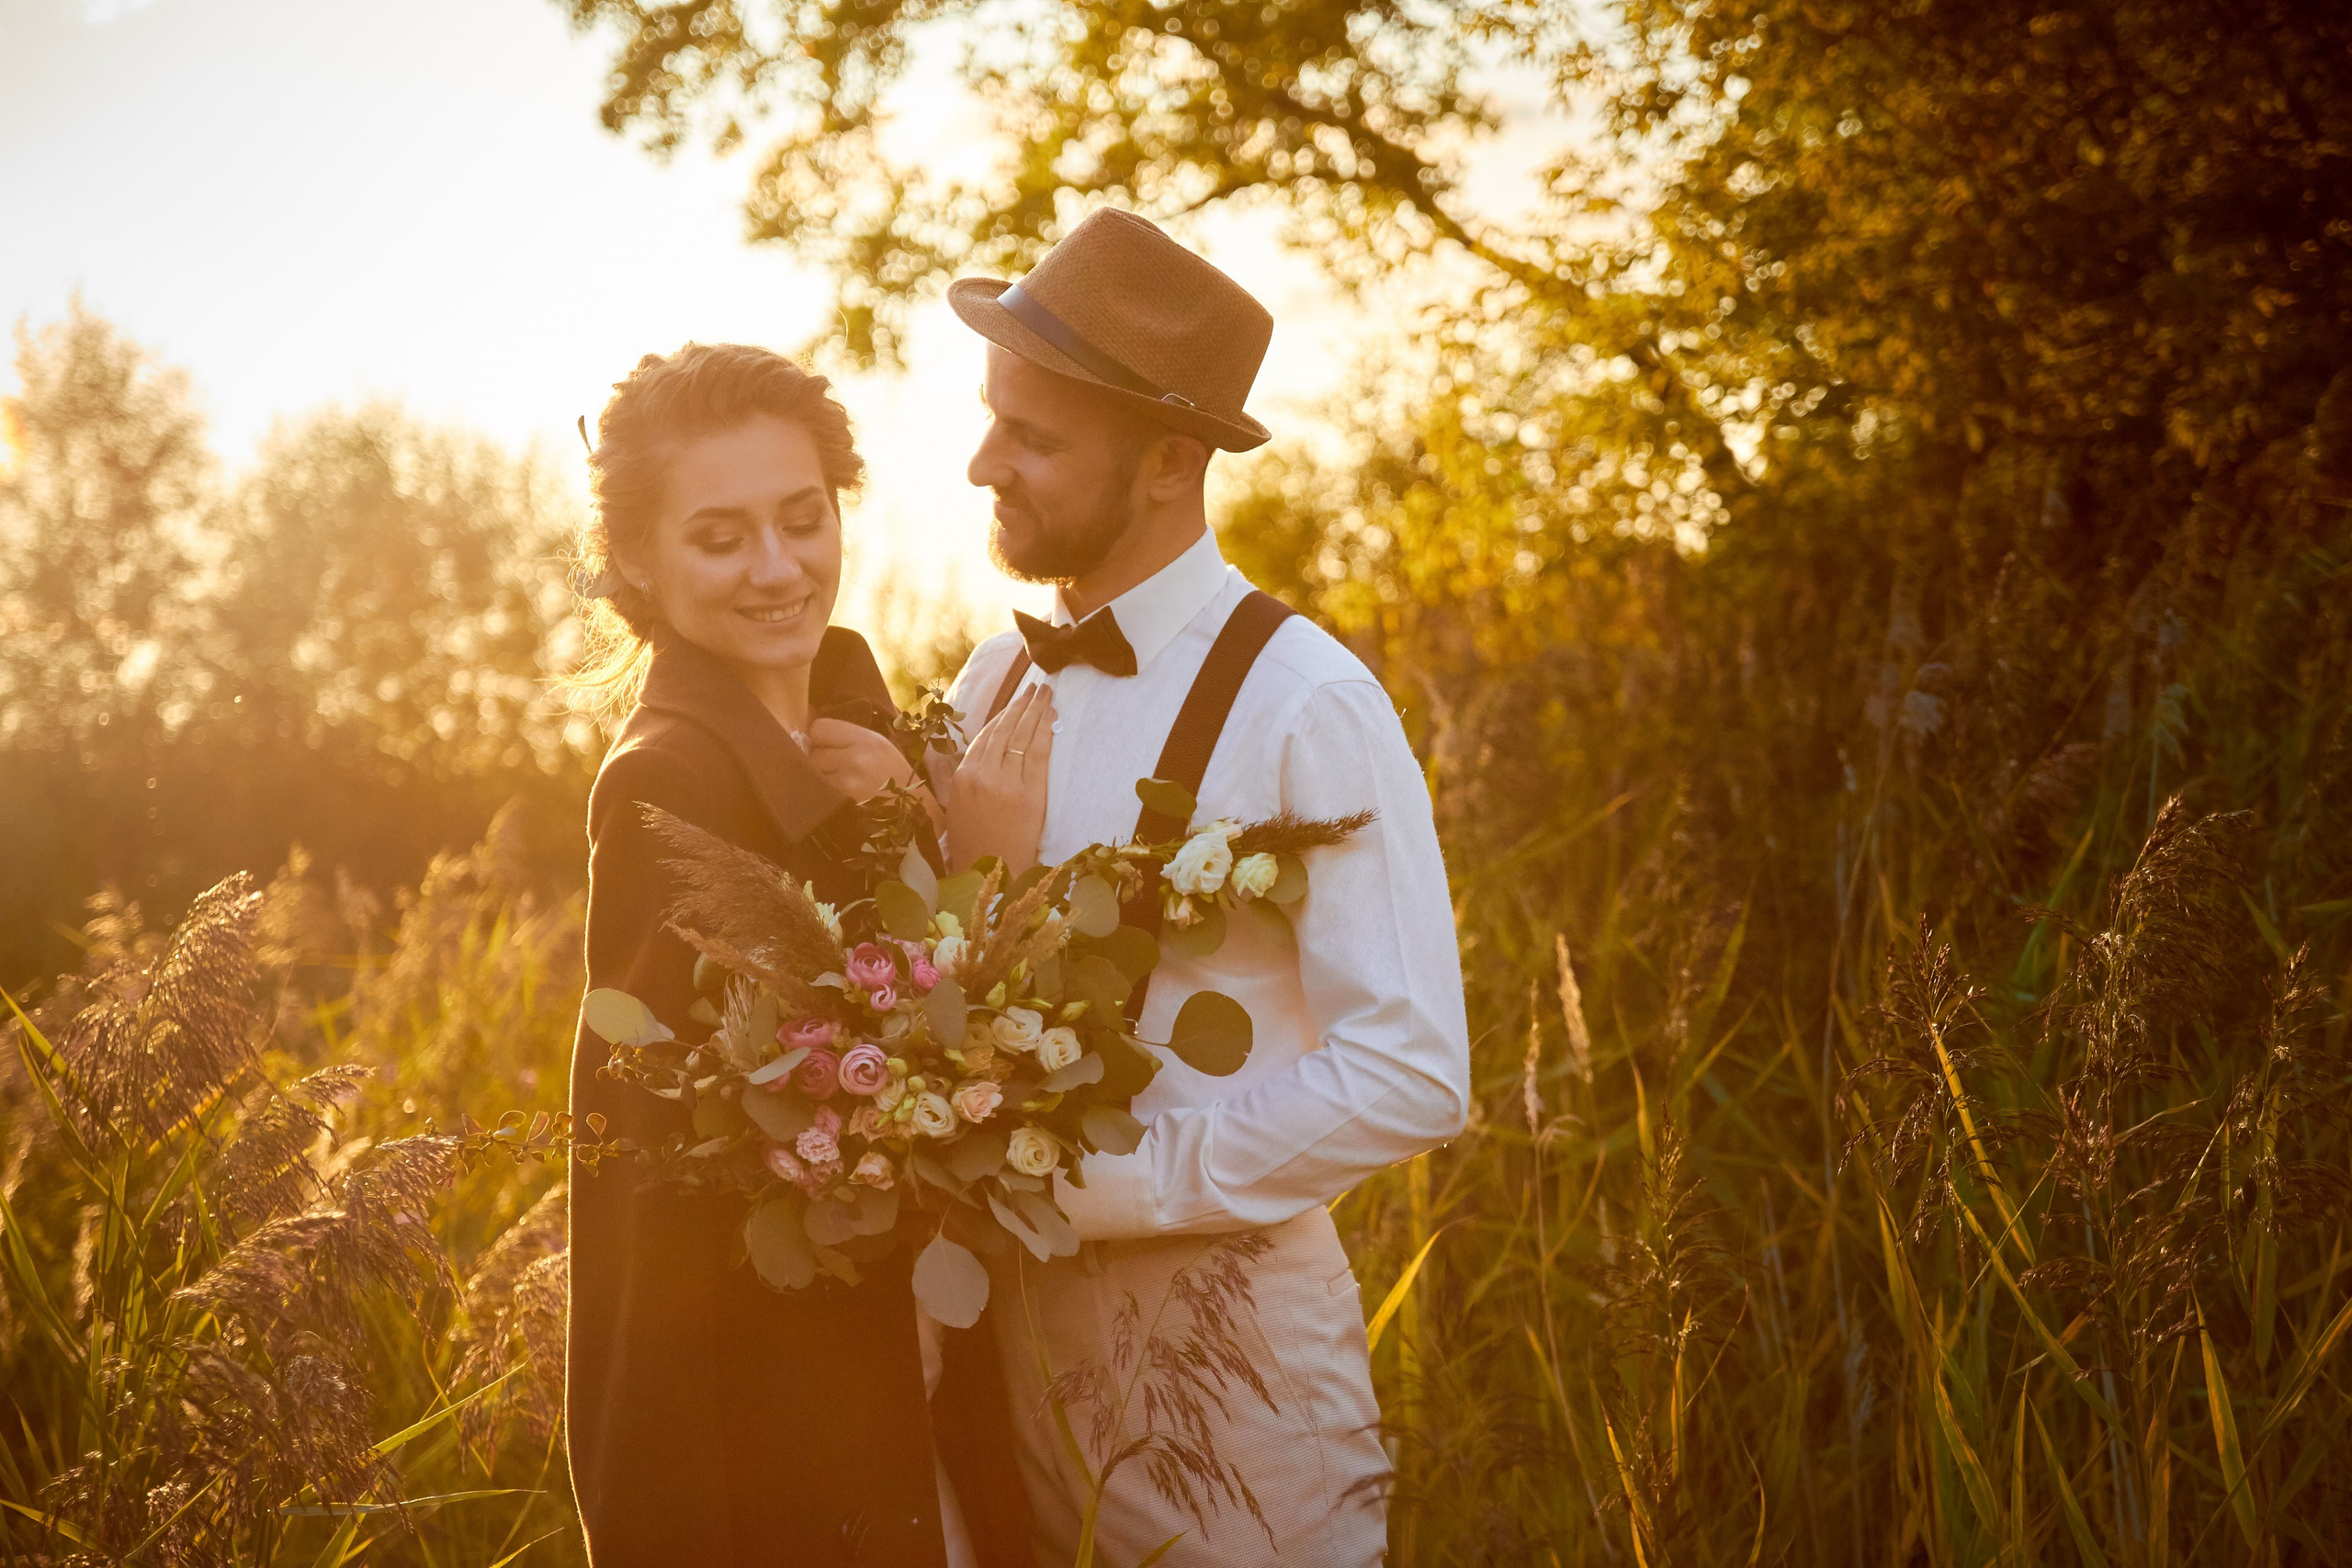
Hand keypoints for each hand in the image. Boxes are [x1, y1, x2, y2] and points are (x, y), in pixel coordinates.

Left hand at [806, 718, 916, 801]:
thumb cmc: (894, 774)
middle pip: (814, 753)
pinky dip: (827, 792)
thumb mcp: (878, 745)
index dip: (821, 738)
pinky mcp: (843, 801)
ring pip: (814, 773)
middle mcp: (855, 756)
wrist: (911, 808)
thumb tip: (813, 738)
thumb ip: (848, 738)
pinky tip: (842, 794)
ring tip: (842, 782)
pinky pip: (821, 791)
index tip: (828, 745)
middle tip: (837, 767)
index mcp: (865, 739)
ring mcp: (848, 780)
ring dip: (822, 777)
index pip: (819, 728)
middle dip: (821, 760)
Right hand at [948, 683, 1054, 873]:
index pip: (985, 737)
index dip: (1003, 716)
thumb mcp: (957, 809)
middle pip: (1005, 730)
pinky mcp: (1028, 794)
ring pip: (1021, 737)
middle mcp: (980, 775)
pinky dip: (1045, 732)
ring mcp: (1005, 783)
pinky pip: (1037, 754)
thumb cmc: (974, 847)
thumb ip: (963, 780)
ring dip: (1035, 712)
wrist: (989, 878)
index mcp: (961, 778)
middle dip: (1021, 706)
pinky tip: (1052, 717)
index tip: (1015, 702)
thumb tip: (975, 756)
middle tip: (1036, 687)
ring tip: (1046, 694)